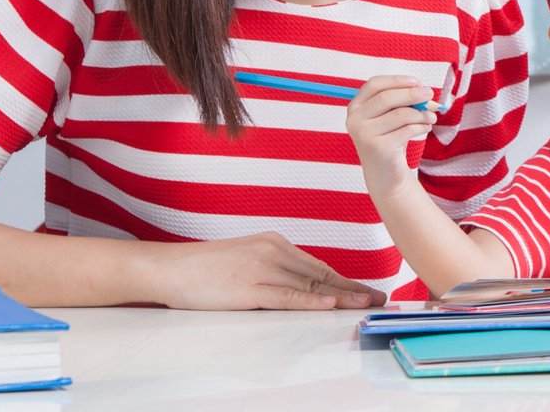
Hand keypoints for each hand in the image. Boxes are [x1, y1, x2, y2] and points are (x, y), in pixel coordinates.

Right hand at [142, 232, 386, 309]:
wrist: (169, 267)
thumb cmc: (205, 269)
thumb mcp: (246, 262)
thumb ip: (273, 271)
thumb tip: (299, 289)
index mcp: (274, 243)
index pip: (318, 266)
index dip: (346, 280)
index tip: (368, 290)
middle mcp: (273, 251)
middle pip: (322, 274)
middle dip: (353, 288)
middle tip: (381, 298)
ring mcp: (262, 268)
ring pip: (310, 285)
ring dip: (341, 296)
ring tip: (366, 304)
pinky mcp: (248, 288)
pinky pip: (285, 296)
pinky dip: (309, 302)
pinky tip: (329, 306)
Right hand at [343, 75, 437, 196]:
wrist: (385, 173)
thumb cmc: (390, 138)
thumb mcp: (392, 116)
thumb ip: (403, 101)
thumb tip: (424, 91)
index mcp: (356, 107)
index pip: (374, 84)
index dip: (397, 80)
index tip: (418, 81)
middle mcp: (355, 120)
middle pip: (387, 97)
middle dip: (412, 94)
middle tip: (430, 94)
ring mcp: (364, 134)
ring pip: (400, 114)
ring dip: (421, 113)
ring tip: (432, 117)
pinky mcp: (378, 148)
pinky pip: (406, 130)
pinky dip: (421, 126)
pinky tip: (426, 128)